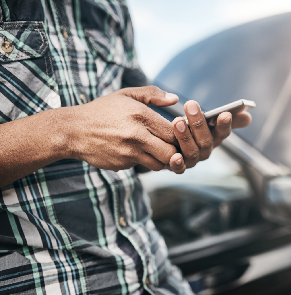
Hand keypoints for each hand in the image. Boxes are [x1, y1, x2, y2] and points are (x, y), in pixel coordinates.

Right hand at [65, 86, 187, 172]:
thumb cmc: (102, 110)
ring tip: (158, 149)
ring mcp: (129, 153)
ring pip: (160, 164)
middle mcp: (137, 135)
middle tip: (173, 145)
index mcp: (141, 115)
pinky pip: (142, 166)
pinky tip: (138, 152)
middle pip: (171, 152)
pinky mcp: (122, 165)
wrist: (73, 131)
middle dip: (175, 151)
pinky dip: (145, 161)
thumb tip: (175, 99)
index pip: (174, 131)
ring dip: (162, 159)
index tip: (178, 132)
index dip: (180, 134)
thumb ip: (152, 94)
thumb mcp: (126, 95)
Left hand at [166, 100, 251, 170]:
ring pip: (192, 151)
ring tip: (178, 121)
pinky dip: (177, 164)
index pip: (223, 132)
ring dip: (185, 137)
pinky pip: (179, 168)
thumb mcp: (208, 118)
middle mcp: (206, 150)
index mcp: (215, 138)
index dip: (225, 125)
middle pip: (206, 141)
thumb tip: (247, 113)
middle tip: (190, 105)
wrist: (167, 142)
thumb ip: (227, 116)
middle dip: (199, 124)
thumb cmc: (191, 127)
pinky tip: (175, 157)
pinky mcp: (177, 167)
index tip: (225, 114)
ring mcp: (192, 160)